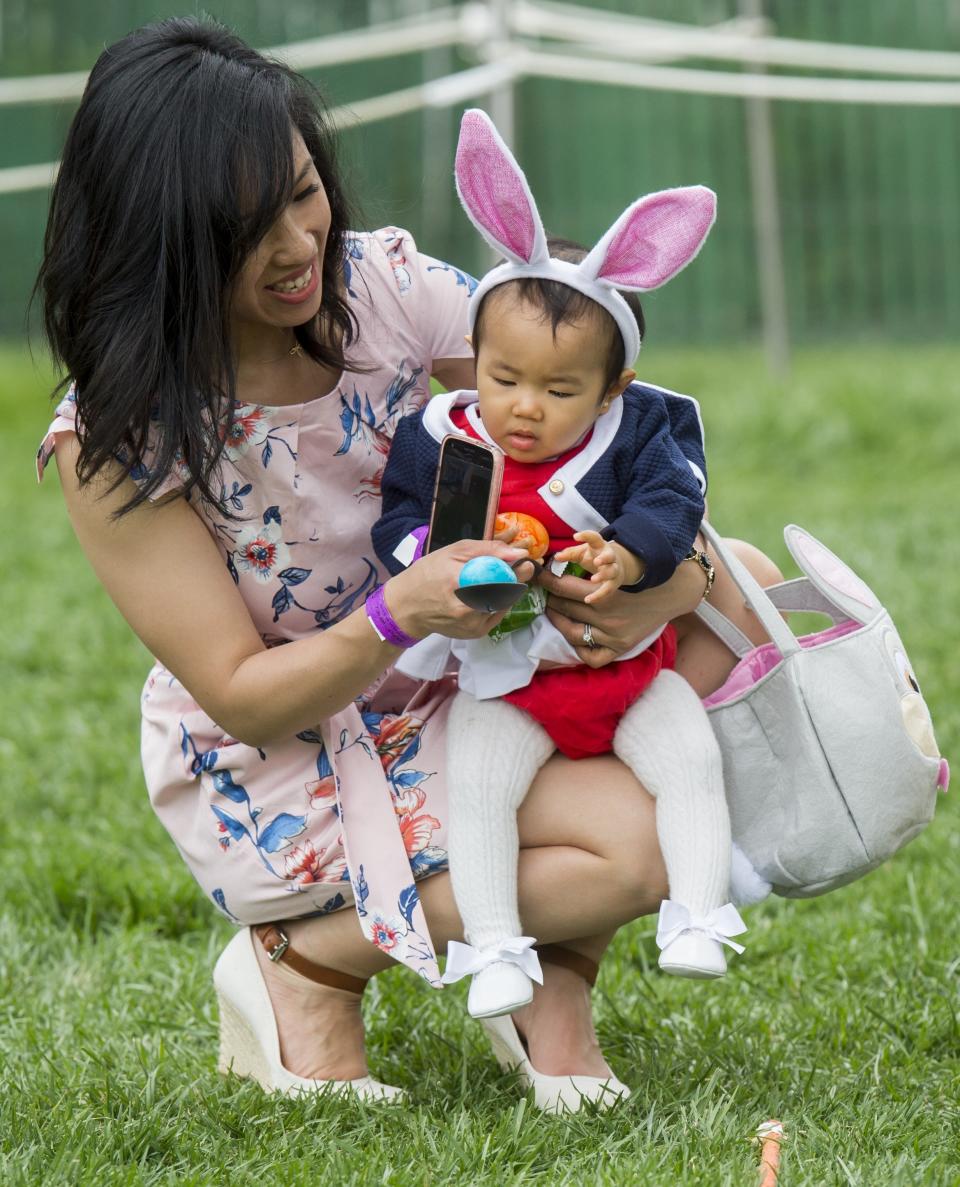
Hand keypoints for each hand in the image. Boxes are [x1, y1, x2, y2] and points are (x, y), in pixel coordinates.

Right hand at [385, 539, 534, 640]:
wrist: (407, 607)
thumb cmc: (427, 574)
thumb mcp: (453, 552)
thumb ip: (488, 549)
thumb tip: (520, 552)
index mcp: (456, 582)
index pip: (500, 576)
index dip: (516, 568)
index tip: (524, 560)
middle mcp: (466, 608)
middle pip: (506, 591)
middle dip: (514, 578)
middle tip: (516, 568)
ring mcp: (472, 624)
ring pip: (505, 603)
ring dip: (508, 590)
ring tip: (494, 580)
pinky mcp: (476, 633)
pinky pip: (498, 614)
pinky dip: (499, 602)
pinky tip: (487, 594)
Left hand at [538, 557, 705, 667]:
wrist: (672, 592)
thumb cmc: (640, 577)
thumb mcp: (615, 568)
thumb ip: (589, 568)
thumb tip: (557, 564)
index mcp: (605, 593)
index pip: (563, 587)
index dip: (546, 580)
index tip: (537, 575)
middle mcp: (608, 617)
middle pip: (565, 609)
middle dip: (551, 598)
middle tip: (546, 592)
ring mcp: (613, 636)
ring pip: (572, 633)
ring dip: (558, 621)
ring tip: (553, 611)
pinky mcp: (620, 648)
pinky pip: (592, 657)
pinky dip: (579, 649)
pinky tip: (573, 636)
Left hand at [553, 530, 640, 604]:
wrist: (614, 565)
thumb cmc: (593, 556)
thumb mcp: (581, 552)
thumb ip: (569, 554)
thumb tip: (556, 557)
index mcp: (599, 545)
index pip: (594, 537)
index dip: (586, 536)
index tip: (576, 536)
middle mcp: (609, 556)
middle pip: (609, 556)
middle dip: (604, 558)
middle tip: (596, 561)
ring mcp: (613, 569)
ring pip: (612, 571)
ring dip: (603, 575)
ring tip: (594, 579)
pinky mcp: (613, 582)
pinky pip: (607, 589)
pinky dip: (598, 595)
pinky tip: (588, 599)